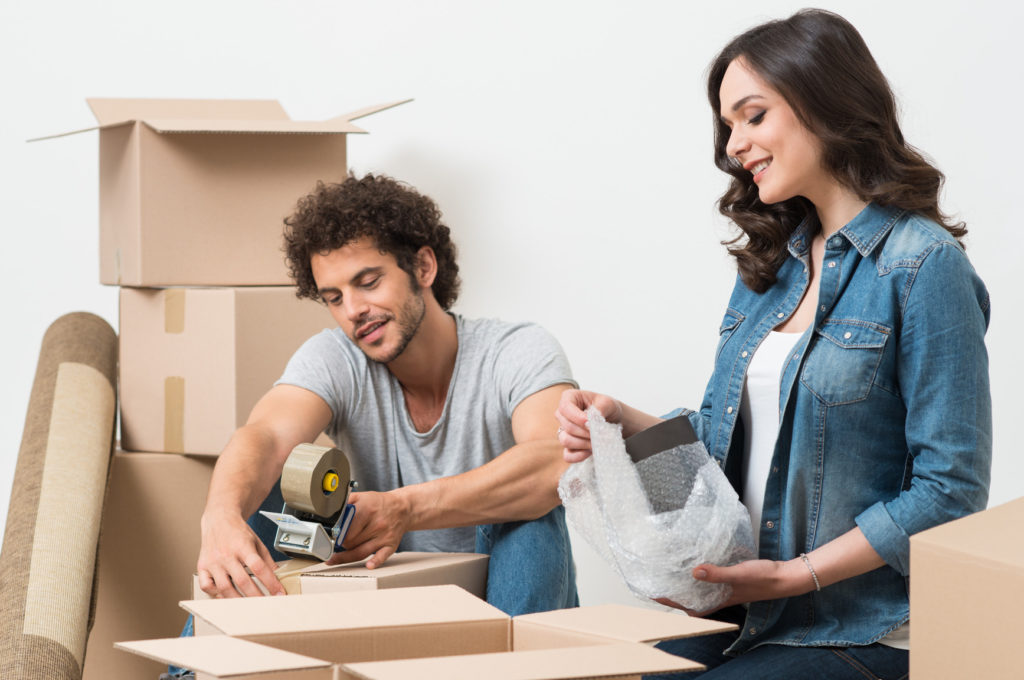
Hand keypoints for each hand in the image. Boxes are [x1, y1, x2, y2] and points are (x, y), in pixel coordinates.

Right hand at [196, 510, 284, 597]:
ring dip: (237, 600)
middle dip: (256, 596)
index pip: (258, 567)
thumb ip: (267, 560)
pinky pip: (206, 586)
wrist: (219, 519)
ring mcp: (213, 561)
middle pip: (242, 581)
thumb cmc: (238, 532)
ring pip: (224, 587)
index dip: (270, 582)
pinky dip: (215, 594)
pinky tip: (225, 596)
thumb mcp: (257, 542)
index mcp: (242, 546)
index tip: (279, 593)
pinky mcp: (202, 566)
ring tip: (248, 606)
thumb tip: (278, 577)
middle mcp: (226, 554)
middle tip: (266, 605)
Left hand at [325, 490, 411, 567]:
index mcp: (367, 510)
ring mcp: (384, 536)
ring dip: (345, 557)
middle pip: (350, 542)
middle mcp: (377, 524)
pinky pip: (382, 556)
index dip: (334, 534)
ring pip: (361, 552)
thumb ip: (345, 502)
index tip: (327, 538)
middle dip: (340, 544)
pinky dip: (375, 562)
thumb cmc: (380, 503)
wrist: (403, 508)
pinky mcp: (390, 545)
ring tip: (334, 559)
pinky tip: (369, 565)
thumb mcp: (362, 496)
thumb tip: (329, 510)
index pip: (345, 527)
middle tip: (333, 544)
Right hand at [554, 389, 622, 462]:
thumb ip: (600, 409)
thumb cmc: (608, 408)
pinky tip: (591, 450)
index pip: (565, 408)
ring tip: (598, 440)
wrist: (614, 421)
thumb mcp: (608, 403)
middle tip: (600, 433)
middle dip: (586, 432)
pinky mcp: (568, 446)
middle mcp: (562, 414)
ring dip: (584, 443)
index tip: (591, 424)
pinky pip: (568, 455)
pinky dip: (580, 455)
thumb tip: (591, 421)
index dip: (577, 418)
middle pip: (567, 426)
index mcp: (569, 398)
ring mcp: (563, 431)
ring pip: (566, 441)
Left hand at [655, 558, 812, 615]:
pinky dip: (706, 576)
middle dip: (677, 595)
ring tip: (675, 574)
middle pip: (695, 600)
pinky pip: (715, 582)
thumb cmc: (764, 578)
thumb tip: (694, 571)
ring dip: (690, 586)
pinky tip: (702, 566)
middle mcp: (723, 596)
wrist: (786, 576)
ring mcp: (729, 589)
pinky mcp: (735, 581)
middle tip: (661, 583)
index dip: (673, 603)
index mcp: (721, 599)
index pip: (691, 606)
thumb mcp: (738, 574)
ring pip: (704, 592)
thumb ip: (718, 574)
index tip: (657, 595)